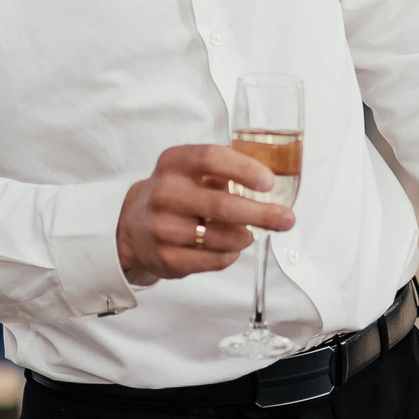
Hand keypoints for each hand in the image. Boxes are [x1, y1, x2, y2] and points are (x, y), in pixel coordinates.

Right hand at [114, 143, 295, 285]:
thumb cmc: (175, 193)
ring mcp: (163, 228)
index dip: (243, 169)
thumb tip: (273, 176)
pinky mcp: (168, 258)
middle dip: (262, 214)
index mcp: (174, 163)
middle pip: (222, 205)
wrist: (132, 227)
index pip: (211, 158)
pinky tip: (230, 247)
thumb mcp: (190, 169)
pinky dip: (231, 254)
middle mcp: (165, 193)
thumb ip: (224, 168)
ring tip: (250, 232)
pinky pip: (215, 260)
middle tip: (286, 218)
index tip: (269, 182)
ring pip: (223, 238)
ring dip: (246, 237)